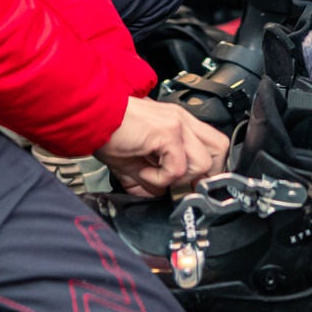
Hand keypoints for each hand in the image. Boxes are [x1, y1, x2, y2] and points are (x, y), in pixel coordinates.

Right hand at [95, 95, 227, 197]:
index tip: (191, 187)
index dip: (207, 170)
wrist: (92, 116)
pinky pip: (178, 169)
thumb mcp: (137, 160)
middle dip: (204, 176)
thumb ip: (155, 177)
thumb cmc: (108, 133)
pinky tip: (143, 172)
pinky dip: (161, 180)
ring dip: (178, 180)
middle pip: (219, 150)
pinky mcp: (168, 132)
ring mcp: (178, 124)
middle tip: (180, 186)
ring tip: (153, 175)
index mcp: (178, 123)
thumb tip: (165, 195)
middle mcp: (182, 119)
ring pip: (202, 164)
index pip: (212, 144)